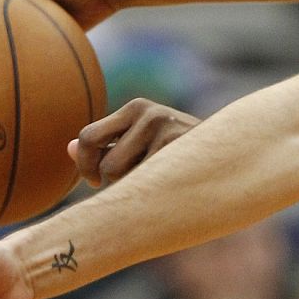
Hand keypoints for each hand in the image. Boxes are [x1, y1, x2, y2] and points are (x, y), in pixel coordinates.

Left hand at [70, 98, 198, 187]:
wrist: (231, 154)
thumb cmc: (177, 155)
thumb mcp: (140, 145)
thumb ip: (108, 146)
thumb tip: (67, 148)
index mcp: (136, 107)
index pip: (87, 137)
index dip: (84, 164)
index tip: (95, 180)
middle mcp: (150, 113)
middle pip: (105, 161)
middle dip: (110, 180)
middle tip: (129, 184)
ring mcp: (168, 129)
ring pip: (122, 173)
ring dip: (135, 185)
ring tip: (160, 178)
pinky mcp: (182, 147)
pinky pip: (146, 182)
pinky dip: (152, 190)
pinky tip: (173, 182)